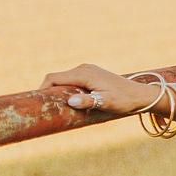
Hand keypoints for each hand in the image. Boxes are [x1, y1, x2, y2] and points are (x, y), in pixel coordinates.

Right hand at [38, 63, 155, 116]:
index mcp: (83, 74)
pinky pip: (71, 80)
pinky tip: (66, 102)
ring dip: (57, 91)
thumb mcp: (106, 103)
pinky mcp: (90, 75)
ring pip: (64, 79)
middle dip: (47, 91)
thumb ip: (88, 102)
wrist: (140, 95)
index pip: (54, 78)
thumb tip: (70, 101)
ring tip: (52, 107)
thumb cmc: (124, 101)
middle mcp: (83, 68)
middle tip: (40, 107)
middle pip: (56, 78)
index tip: (34, 102)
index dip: (41, 88)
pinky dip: (65, 89)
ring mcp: (87, 70)